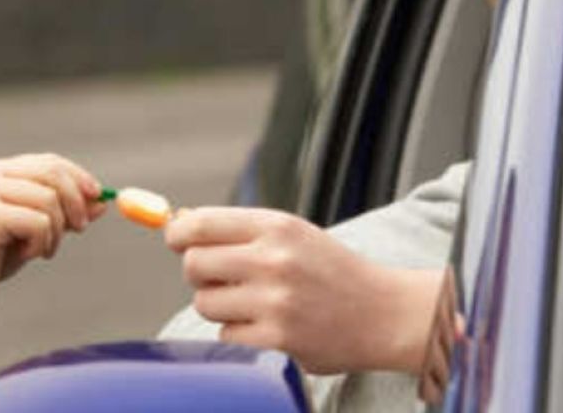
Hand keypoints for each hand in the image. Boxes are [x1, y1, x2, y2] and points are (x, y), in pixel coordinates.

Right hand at [0, 153, 106, 303]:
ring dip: (57, 230)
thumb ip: (62, 213)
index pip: (50, 162)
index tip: (98, 198)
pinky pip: (38, 221)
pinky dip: (43, 242)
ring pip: (49, 199)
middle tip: (79, 229)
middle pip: (53, 173)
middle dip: (76, 202)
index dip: (79, 177)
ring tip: (43, 250)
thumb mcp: (33, 231)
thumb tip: (102, 203)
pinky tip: (28, 254)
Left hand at [165, 207, 441, 374]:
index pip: (200, 224)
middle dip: (199, 273)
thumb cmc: (329, 271)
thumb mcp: (291, 234)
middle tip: (220, 278)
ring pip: (204, 303)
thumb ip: (239, 230)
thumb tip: (178, 224)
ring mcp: (276, 301)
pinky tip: (267, 326)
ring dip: (219, 306)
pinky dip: (239, 333)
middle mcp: (274, 260)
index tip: (178, 241)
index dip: (178, 233)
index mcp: (276, 226)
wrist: (385, 313)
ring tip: (252, 303)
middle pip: (193, 264)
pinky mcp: (278, 339)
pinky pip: (226, 334)